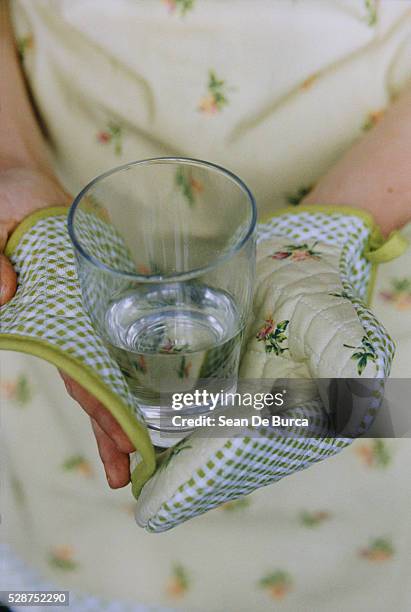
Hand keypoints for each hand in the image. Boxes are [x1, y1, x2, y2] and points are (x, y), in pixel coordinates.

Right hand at [0, 166, 133, 487]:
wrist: (21, 185)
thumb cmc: (4, 204)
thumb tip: (4, 294)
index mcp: (49, 322)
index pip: (80, 376)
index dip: (102, 412)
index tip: (123, 450)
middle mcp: (74, 325)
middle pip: (99, 383)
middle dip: (116, 426)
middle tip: (135, 469)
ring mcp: (90, 310)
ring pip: (113, 362)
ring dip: (128, 401)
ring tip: (147, 445)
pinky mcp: (106, 286)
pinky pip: (123, 323)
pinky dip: (138, 352)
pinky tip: (158, 376)